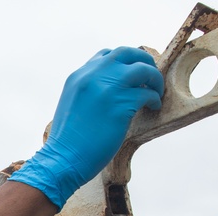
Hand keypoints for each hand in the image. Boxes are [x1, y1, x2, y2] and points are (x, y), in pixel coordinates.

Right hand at [10, 47, 163, 208]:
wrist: (62, 159)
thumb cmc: (66, 141)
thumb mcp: (71, 105)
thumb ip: (87, 91)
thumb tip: (110, 90)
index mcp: (78, 76)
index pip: (106, 56)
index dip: (123, 62)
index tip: (130, 74)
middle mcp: (93, 76)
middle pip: (127, 53)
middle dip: (143, 60)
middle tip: (150, 75)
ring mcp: (108, 89)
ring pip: (143, 70)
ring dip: (154, 78)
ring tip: (156, 91)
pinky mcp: (121, 105)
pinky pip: (147, 93)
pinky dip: (154, 99)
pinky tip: (153, 107)